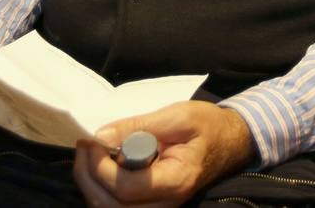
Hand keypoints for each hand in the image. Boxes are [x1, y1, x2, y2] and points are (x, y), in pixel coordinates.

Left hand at [73, 101, 255, 207]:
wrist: (231, 142)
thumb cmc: (207, 125)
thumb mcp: (176, 116)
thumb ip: (138, 126)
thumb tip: (101, 136)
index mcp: (177, 180)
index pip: (126, 187)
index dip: (100, 166)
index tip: (92, 139)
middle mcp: (168, 203)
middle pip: (112, 206)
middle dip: (88, 176)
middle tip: (84, 145)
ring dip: (90, 185)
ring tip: (88, 154)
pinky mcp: (154, 205)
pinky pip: (118, 207)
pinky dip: (101, 191)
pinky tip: (99, 167)